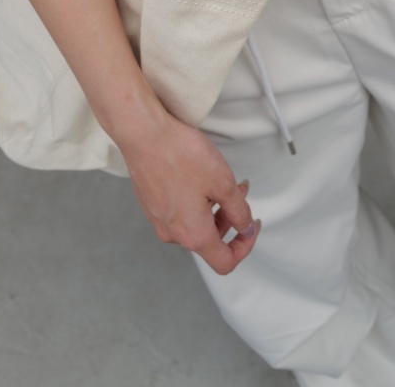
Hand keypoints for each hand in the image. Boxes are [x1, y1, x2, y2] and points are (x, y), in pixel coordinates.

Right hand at [121, 110, 261, 274]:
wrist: (143, 134)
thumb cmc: (180, 155)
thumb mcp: (224, 183)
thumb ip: (239, 211)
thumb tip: (244, 227)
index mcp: (193, 234)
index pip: (224, 262)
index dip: (244, 247)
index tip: (250, 228)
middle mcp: (173, 233)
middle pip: (209, 241)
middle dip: (229, 219)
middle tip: (239, 192)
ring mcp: (158, 219)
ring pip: (193, 224)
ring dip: (212, 207)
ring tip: (219, 179)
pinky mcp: (150, 203)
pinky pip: (177, 211)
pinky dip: (194, 200)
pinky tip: (197, 175)